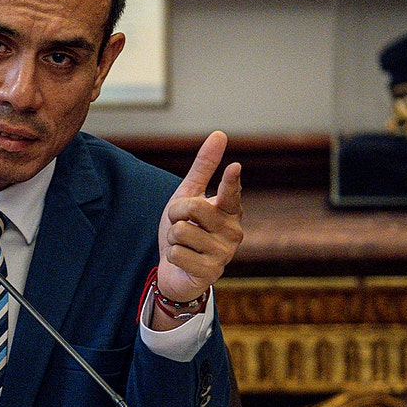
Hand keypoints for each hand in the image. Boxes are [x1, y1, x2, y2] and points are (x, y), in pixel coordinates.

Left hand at [155, 131, 242, 314]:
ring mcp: (224, 254)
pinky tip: (184, 261)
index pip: (230, 193)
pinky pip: (177, 253)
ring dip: (173, 237)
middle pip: (192, 207)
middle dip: (176, 214)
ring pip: (181, 231)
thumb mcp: (189, 195)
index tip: (233, 167)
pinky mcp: (210, 273)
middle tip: (180, 224)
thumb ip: (204, 167)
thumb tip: (220, 134)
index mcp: (230, 211)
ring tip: (183, 244)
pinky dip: (172, 256)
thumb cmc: (185, 227)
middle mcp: (233, 232)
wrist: (176, 269)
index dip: (230, 181)